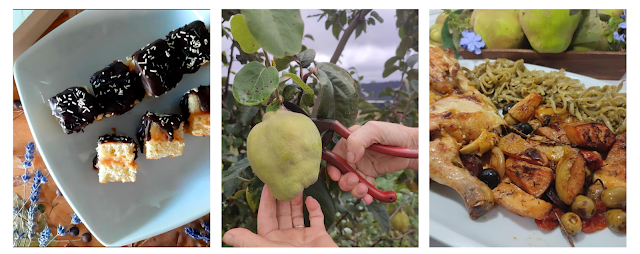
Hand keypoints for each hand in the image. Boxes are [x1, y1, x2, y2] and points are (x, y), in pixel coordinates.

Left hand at [222, 185, 336, 246]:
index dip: (266, 201)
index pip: (266, 217)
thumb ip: (249, 242)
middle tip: (283, 181)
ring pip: (297, 214)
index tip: (268, 184)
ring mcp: (302, 237)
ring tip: (296, 186)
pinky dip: (314, 208)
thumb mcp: (268, 250)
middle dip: (281, 197)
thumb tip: (227, 235)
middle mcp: (286, 239)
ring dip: (296, 200)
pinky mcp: (318, 236)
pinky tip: (310, 199)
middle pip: (281, 213)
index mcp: (271, 242)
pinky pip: (316, 219)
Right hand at [327, 121, 417, 203]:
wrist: (413, 147)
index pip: (335, 154)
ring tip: (364, 191)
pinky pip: (364, 187)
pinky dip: (365, 194)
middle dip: (345, 180)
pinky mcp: (371, 174)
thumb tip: (349, 157)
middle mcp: (355, 153)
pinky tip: (369, 197)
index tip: (336, 175)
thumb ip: (358, 140)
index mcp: (351, 140)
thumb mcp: (375, 130)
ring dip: (354, 189)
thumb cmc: (395, 133)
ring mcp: (363, 165)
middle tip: (354, 182)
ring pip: (351, 181)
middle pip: (341, 171)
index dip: (333, 166)